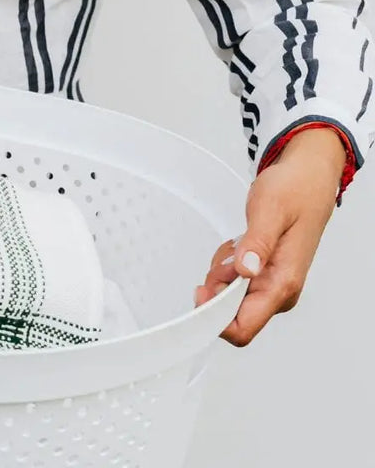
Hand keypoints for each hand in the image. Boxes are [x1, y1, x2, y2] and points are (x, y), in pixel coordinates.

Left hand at [196, 128, 346, 345]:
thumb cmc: (295, 192)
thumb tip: (246, 271)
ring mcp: (272, 286)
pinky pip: (232, 283)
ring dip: (222, 272)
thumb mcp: (270, 211)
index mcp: (283, 283)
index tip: (199, 294)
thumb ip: (257, 243)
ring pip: (228, 297)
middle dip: (217, 286)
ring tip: (239, 243)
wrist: (308, 179)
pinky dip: (227, 266)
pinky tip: (240, 246)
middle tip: (229, 252)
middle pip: (229, 313)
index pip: (244, 328)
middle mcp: (280, 291)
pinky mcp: (265, 278)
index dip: (214, 320)